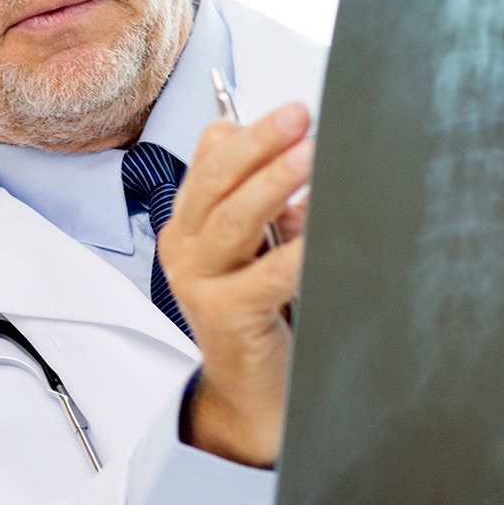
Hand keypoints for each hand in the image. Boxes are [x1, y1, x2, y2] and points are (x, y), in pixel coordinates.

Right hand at [158, 102, 309, 467]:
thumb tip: (307, 163)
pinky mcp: (223, 313)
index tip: (292, 113)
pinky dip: (295, 251)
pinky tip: (320, 235)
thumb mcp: (261, 250)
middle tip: (300, 116)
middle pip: (216, 179)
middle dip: (260, 142)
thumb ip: (274, 211)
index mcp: (189, 224)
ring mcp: (197, 281)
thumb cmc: (260, 314)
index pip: (207, 160)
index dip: (246, 133)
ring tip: (310, 156)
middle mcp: (184, 248)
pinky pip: (265, 274)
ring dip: (273, 182)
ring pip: (233, 217)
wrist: (251, 391)